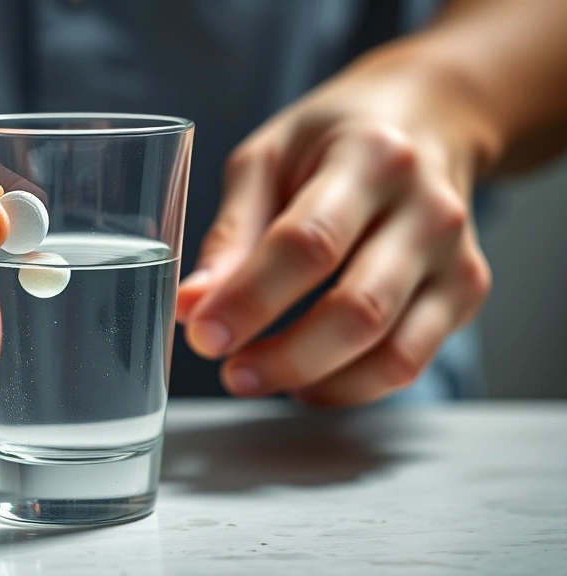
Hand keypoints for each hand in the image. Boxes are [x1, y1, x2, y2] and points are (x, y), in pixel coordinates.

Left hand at [176, 49, 495, 406]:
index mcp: (369, 157)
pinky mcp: (467, 291)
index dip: (251, 298)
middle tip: (228, 370)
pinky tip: (305, 381)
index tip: (202, 334)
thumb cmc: (332, 138)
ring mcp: (455, 254)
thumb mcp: (267, 157)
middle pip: (358, 309)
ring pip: (391, 349)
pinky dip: (350, 387)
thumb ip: (231, 231)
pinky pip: (409, 361)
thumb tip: (190, 305)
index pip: (307, 243)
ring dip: (314, 379)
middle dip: (284, 356)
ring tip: (257, 377)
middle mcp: (426, 207)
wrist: (428, 116)